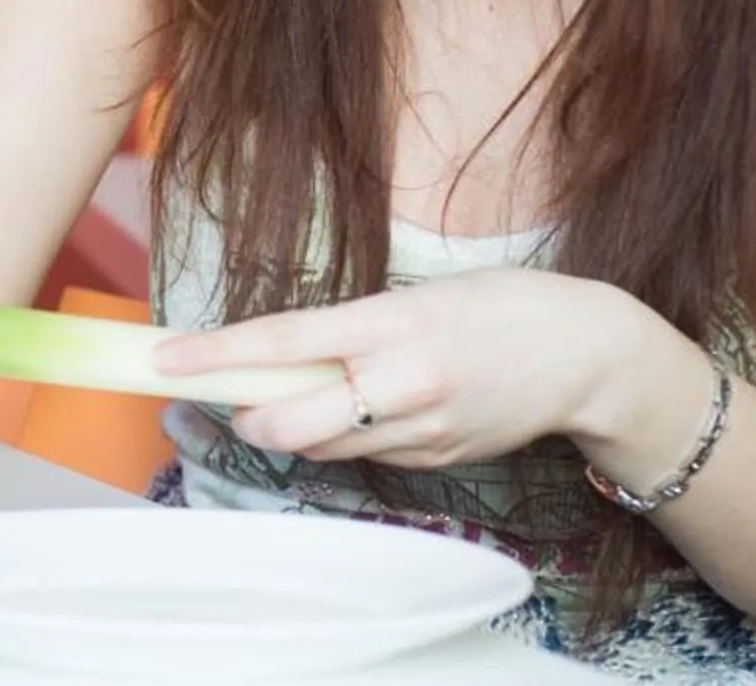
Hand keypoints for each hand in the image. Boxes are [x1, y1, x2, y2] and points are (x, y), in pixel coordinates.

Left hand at [151, 267, 655, 469]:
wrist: (588, 356)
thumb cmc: (502, 306)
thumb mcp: (421, 295)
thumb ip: (354, 327)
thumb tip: (288, 352)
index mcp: (394, 325)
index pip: (285, 342)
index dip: (218, 354)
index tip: (167, 358)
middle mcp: (403, 383)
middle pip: (291, 422)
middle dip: (246, 417)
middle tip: (232, 399)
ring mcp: (422, 430)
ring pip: (322, 447)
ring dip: (291, 429)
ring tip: (292, 399)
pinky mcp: (439, 460)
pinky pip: (366, 457)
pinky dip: (343, 439)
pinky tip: (359, 411)